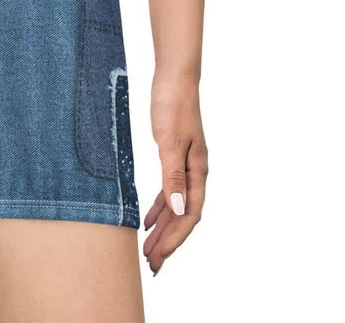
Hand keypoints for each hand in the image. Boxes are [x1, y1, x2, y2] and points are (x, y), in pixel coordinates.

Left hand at [143, 76, 207, 274]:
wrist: (174, 78)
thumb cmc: (172, 105)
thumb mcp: (169, 140)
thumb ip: (172, 175)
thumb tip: (178, 209)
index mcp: (197, 171)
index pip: (188, 215)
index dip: (175, 239)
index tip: (159, 258)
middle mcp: (194, 172)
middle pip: (182, 216)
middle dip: (168, 242)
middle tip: (152, 266)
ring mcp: (185, 165)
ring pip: (175, 206)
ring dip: (163, 228)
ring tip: (149, 250)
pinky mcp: (173, 156)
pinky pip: (168, 191)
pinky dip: (159, 207)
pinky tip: (148, 219)